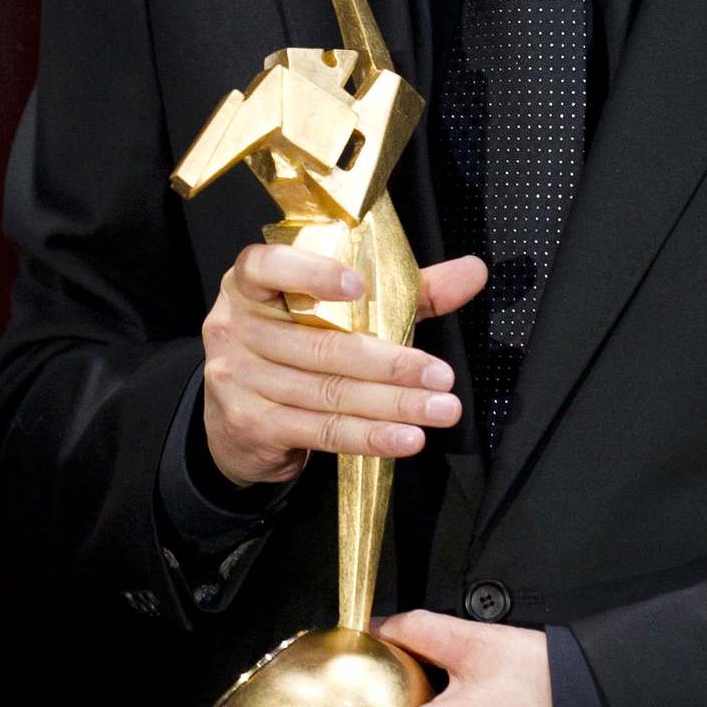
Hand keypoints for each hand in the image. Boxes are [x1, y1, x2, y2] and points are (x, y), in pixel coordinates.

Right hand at [201, 245, 485, 487]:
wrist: (236, 419)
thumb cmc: (298, 343)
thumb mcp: (341, 309)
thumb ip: (405, 289)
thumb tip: (472, 272)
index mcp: (251, 284)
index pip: (267, 267)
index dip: (312, 274)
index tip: (359, 285)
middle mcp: (234, 327)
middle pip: (322, 345)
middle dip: (391, 364)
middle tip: (443, 376)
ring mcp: (237, 378)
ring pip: (328, 392)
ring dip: (392, 405)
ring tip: (439, 410)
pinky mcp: (251, 424)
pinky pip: (321, 430)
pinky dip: (369, 437)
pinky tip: (405, 439)